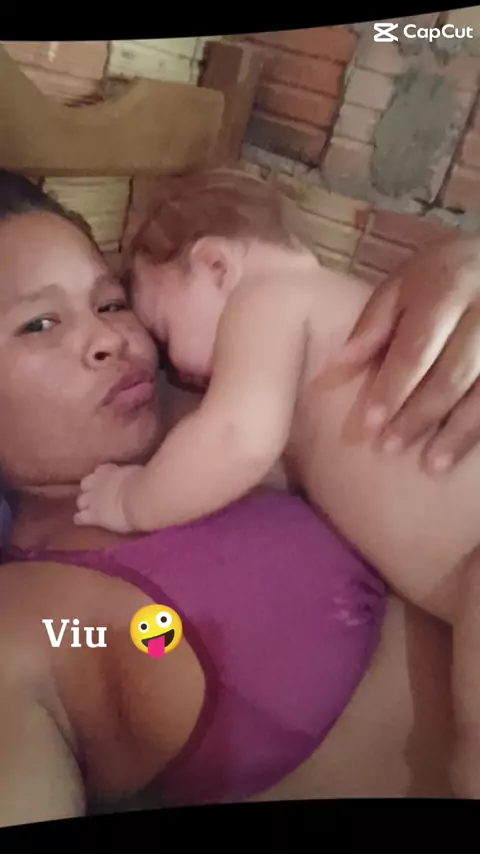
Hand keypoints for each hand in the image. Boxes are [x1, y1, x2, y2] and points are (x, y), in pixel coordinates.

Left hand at [74, 463, 142, 532]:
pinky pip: (81, 517)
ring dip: (85, 503)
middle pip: (86, 484)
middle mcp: (98, 483)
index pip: (101, 470)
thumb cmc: (144, 482)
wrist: (139, 497)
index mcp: (110, 471)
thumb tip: (137, 476)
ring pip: (81, 501)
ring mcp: (93, 499)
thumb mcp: (138, 473)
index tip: (108, 479)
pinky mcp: (93, 515)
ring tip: (90, 508)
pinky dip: (80, 518)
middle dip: (90, 489)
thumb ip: (133, 475)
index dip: (102, 476)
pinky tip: (79, 520)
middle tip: (98, 495)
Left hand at [328, 234, 479, 472]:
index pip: (416, 349)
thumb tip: (335, 369)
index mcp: (445, 290)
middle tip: (391, 448)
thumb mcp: (402, 285)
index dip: (392, 390)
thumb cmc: (440, 278)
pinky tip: (471, 451)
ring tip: (434, 465)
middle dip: (420, 416)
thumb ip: (372, 326)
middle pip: (452, 374)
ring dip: (460, 433)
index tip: (370, 425)